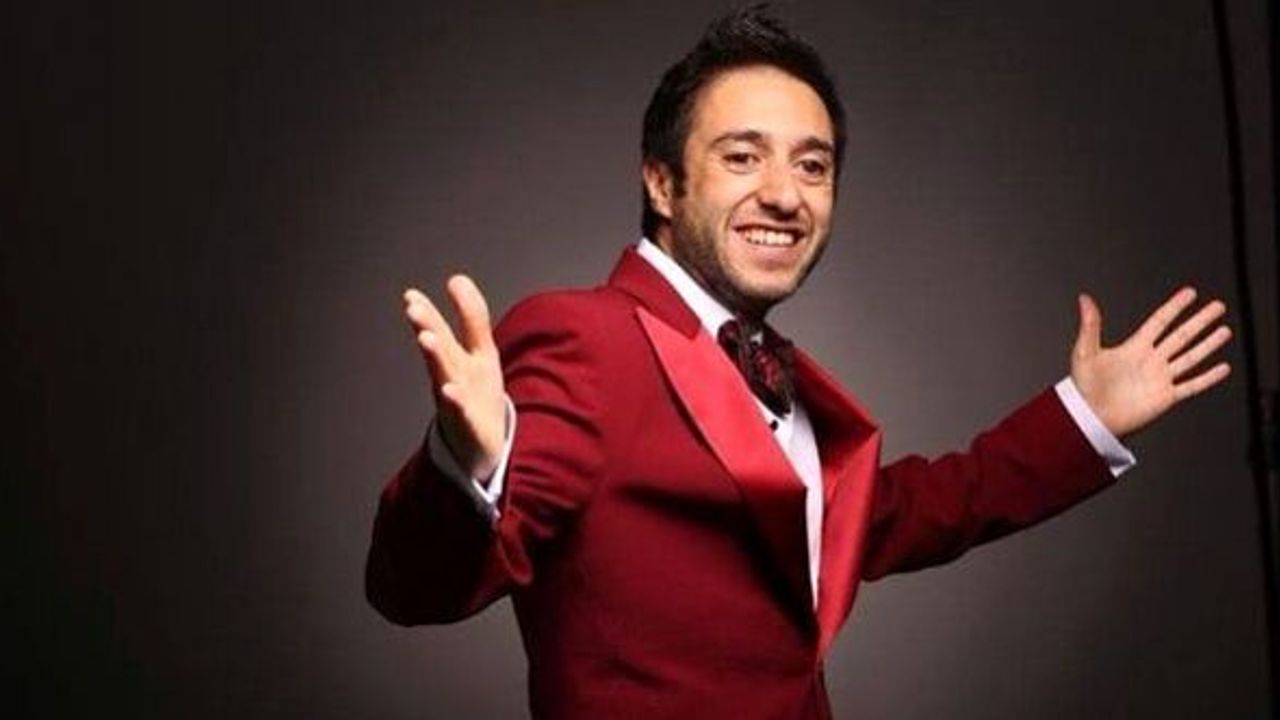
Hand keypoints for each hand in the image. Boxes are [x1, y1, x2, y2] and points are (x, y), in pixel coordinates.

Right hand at [403, 275, 505, 478]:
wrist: (478, 446)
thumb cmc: (475, 394)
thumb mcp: (479, 350)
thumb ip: (470, 315)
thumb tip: (456, 277)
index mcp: (459, 357)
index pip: (443, 329)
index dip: (431, 311)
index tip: (410, 296)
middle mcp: (454, 376)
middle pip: (440, 347)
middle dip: (428, 326)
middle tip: (412, 307)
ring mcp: (460, 400)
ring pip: (446, 375)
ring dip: (436, 357)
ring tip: (426, 339)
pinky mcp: (471, 424)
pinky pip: (463, 412)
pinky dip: (456, 402)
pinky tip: (448, 390)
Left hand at [1070, 287, 1231, 437]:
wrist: (1090, 417)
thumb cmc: (1084, 386)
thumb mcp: (1085, 351)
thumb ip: (1090, 325)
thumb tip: (1085, 300)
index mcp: (1133, 347)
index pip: (1160, 321)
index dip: (1174, 307)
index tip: (1190, 293)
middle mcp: (1150, 360)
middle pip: (1182, 336)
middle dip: (1200, 321)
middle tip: (1217, 307)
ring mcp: (1160, 378)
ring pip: (1190, 357)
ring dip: (1208, 344)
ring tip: (1224, 331)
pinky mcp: (1165, 397)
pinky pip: (1191, 385)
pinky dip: (1207, 378)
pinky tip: (1221, 368)